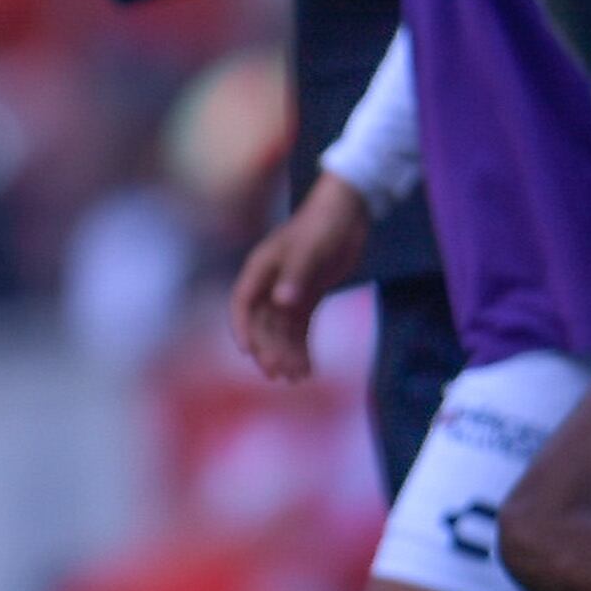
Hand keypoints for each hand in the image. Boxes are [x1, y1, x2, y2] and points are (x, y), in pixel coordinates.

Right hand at [229, 173, 370, 381]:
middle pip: (262, 322)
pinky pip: (301, 328)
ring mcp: (288, 290)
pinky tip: (309, 368)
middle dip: (269, 349)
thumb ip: (296, 276)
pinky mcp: (307, 296)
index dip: (242, 328)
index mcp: (261, 268)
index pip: (242, 302)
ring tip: (298, 377)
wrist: (348, 212)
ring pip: (282, 329)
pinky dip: (303, 347)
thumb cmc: (323, 225)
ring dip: (287, 353)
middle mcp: (270, 282)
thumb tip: (282, 302)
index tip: (248, 352)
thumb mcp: (310, 249)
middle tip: (278, 374)